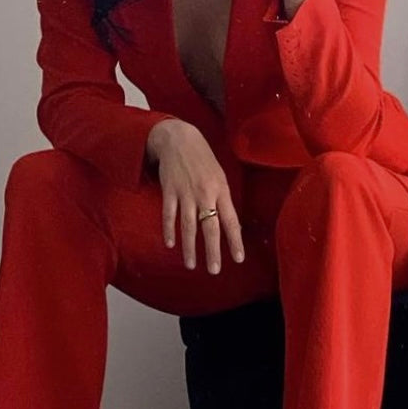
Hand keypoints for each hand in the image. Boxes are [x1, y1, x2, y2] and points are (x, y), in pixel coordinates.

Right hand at [146, 120, 245, 272]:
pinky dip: (169, 230)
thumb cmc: (203, 159)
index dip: (235, 241)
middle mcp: (205, 193)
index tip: (238, 259)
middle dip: (212, 251)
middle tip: (214, 270)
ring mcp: (186, 192)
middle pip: (210, 227)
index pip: (231, 221)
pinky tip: (170, 244)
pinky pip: (169, 215)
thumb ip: (222, 199)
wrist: (179, 139)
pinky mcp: (169, 190)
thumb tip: (228, 224)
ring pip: (188, 226)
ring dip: (190, 247)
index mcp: (221, 190)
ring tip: (192, 265)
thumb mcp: (219, 176)